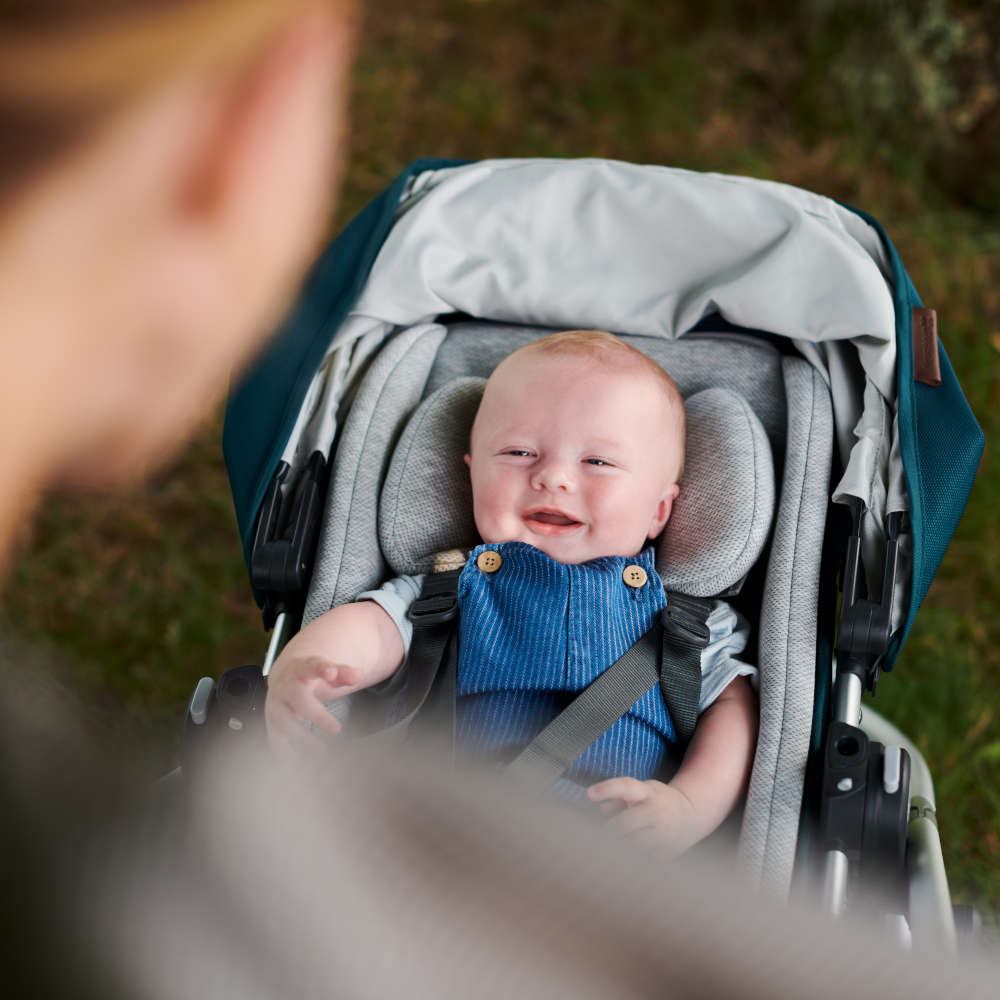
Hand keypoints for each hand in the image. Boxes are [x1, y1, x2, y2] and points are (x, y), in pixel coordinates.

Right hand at [264, 654, 362, 755]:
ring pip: (284, 723)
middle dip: (317, 715)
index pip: (312, 666)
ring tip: (322, 750)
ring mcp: (277, 706)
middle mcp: (286, 688)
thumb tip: (359, 676)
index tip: (332, 672)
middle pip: (300, 701)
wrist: (285, 679)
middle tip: (337, 729)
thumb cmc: (310, 676)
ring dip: (302, 738)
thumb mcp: (326, 669)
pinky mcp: (272, 724)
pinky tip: (298, 766)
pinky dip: (286, 755)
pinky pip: (276, 741)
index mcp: (302, 669)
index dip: (323, 668)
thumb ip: (344, 673)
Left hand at [586, 777, 702, 856]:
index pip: (626, 786)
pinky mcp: (668, 852)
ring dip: (620, 846)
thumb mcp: (640, 791)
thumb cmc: (656, 801)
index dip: (606, 788)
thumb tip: (602, 809)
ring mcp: (665, 833)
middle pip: (625, 823)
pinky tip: (626, 861)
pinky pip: (644, 860)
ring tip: (614, 847)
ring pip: (633, 845)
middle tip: (603, 834)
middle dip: (610, 830)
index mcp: (648, 792)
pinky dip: (632, 860)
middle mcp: (657, 811)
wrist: (691, 815)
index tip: (589, 794)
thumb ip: (618, 797)